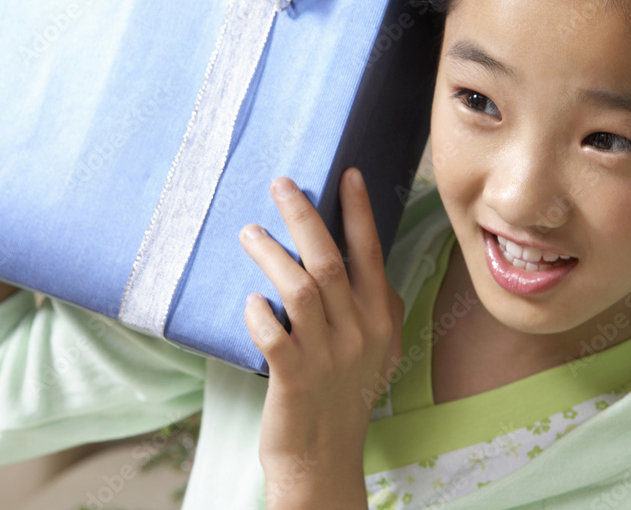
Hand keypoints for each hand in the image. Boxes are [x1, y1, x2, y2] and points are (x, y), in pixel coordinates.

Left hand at [241, 167, 403, 508]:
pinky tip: (249, 302)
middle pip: (329, 261)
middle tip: (281, 186)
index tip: (346, 174)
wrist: (325, 455)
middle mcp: (358, 332)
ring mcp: (326, 355)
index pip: (370, 253)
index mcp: (379, 318)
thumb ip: (380, 307)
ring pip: (299, 289)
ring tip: (249, 233)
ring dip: (271, 255)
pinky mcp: (293, 377)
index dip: (359, 212)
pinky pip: (272, 334)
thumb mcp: (381, 350)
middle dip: (304, 217)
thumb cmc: (347, 394)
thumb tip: (374, 265)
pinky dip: (258, 313)